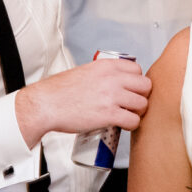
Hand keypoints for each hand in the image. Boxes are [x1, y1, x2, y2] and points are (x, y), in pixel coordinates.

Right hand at [14, 54, 150, 144]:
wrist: (45, 105)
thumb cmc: (59, 92)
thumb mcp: (84, 72)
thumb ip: (102, 75)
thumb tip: (114, 82)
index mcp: (106, 66)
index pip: (137, 70)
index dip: (136, 82)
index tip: (131, 90)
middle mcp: (112, 78)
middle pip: (145, 86)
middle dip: (142, 96)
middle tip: (133, 104)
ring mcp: (112, 96)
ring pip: (142, 104)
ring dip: (138, 112)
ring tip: (128, 115)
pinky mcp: (109, 114)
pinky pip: (133, 120)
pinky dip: (131, 125)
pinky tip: (123, 125)